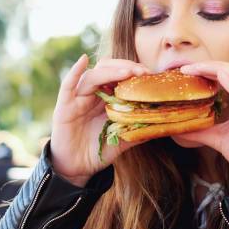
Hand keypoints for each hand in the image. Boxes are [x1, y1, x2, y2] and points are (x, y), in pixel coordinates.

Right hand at [50, 55, 150, 185]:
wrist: (77, 168)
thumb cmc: (98, 150)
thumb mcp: (123, 138)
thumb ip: (139, 129)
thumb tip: (164, 124)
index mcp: (106, 97)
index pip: (120, 75)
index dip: (134, 72)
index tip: (150, 74)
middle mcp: (92, 93)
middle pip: (107, 69)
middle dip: (126, 67)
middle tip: (142, 72)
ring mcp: (77, 98)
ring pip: (93, 76)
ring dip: (110, 71)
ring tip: (127, 72)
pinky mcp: (64, 106)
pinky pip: (68, 86)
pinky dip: (74, 72)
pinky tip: (83, 60)